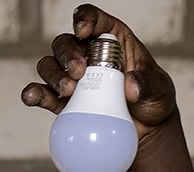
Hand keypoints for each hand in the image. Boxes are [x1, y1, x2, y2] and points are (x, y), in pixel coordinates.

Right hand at [21, 4, 176, 144]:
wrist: (144, 130)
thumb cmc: (153, 100)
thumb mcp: (159, 88)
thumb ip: (147, 83)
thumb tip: (129, 87)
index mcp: (112, 40)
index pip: (93, 19)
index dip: (84, 19)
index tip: (83, 31)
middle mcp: (87, 55)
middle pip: (65, 43)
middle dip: (67, 55)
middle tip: (79, 73)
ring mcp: (72, 78)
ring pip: (50, 65)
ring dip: (53, 75)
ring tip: (68, 91)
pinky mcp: (62, 102)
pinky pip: (41, 94)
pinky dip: (34, 94)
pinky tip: (33, 98)